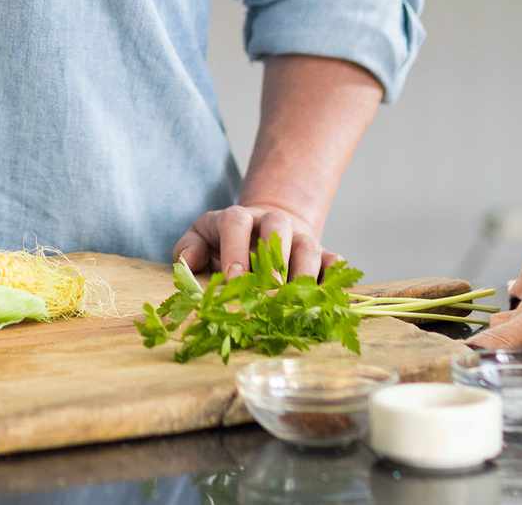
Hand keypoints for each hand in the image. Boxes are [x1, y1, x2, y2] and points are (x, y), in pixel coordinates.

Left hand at [173, 204, 340, 281]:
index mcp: (238, 217)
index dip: (234, 249)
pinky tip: (331, 295)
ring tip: (296, 303)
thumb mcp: (202, 237)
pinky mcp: (321, 255)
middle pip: (277, 228)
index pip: (235, 222)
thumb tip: (187, 263)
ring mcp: (300, 237)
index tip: (232, 278)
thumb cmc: (226, 242)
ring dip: (303, 275)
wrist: (264, 230)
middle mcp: (273, 222)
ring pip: (308, 247)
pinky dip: (335, 276)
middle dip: (273, 260)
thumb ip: (189, 248)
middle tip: (269, 293)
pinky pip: (333, 261)